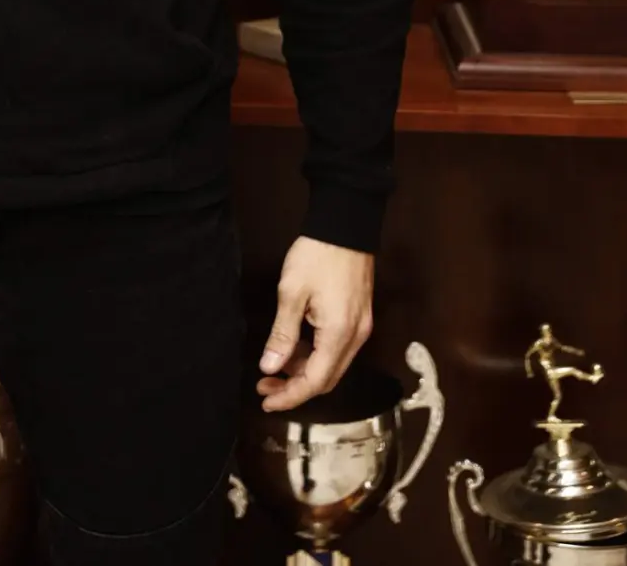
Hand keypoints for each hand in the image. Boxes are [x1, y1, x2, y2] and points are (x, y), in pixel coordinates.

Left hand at [256, 236, 373, 411]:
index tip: (266, 402)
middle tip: (265, 387)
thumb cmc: (316, 255)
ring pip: (333, 366)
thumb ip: (282, 334)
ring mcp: (361, 328)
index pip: (315, 381)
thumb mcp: (292, 293)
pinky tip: (296, 348)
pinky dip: (316, 356)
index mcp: (339, 334)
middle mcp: (356, 338)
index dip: (290, 397)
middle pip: (327, 379)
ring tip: (275, 368)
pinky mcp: (359, 318)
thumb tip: (269, 367)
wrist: (345, 225)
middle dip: (295, 388)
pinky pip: (338, 350)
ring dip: (305, 372)